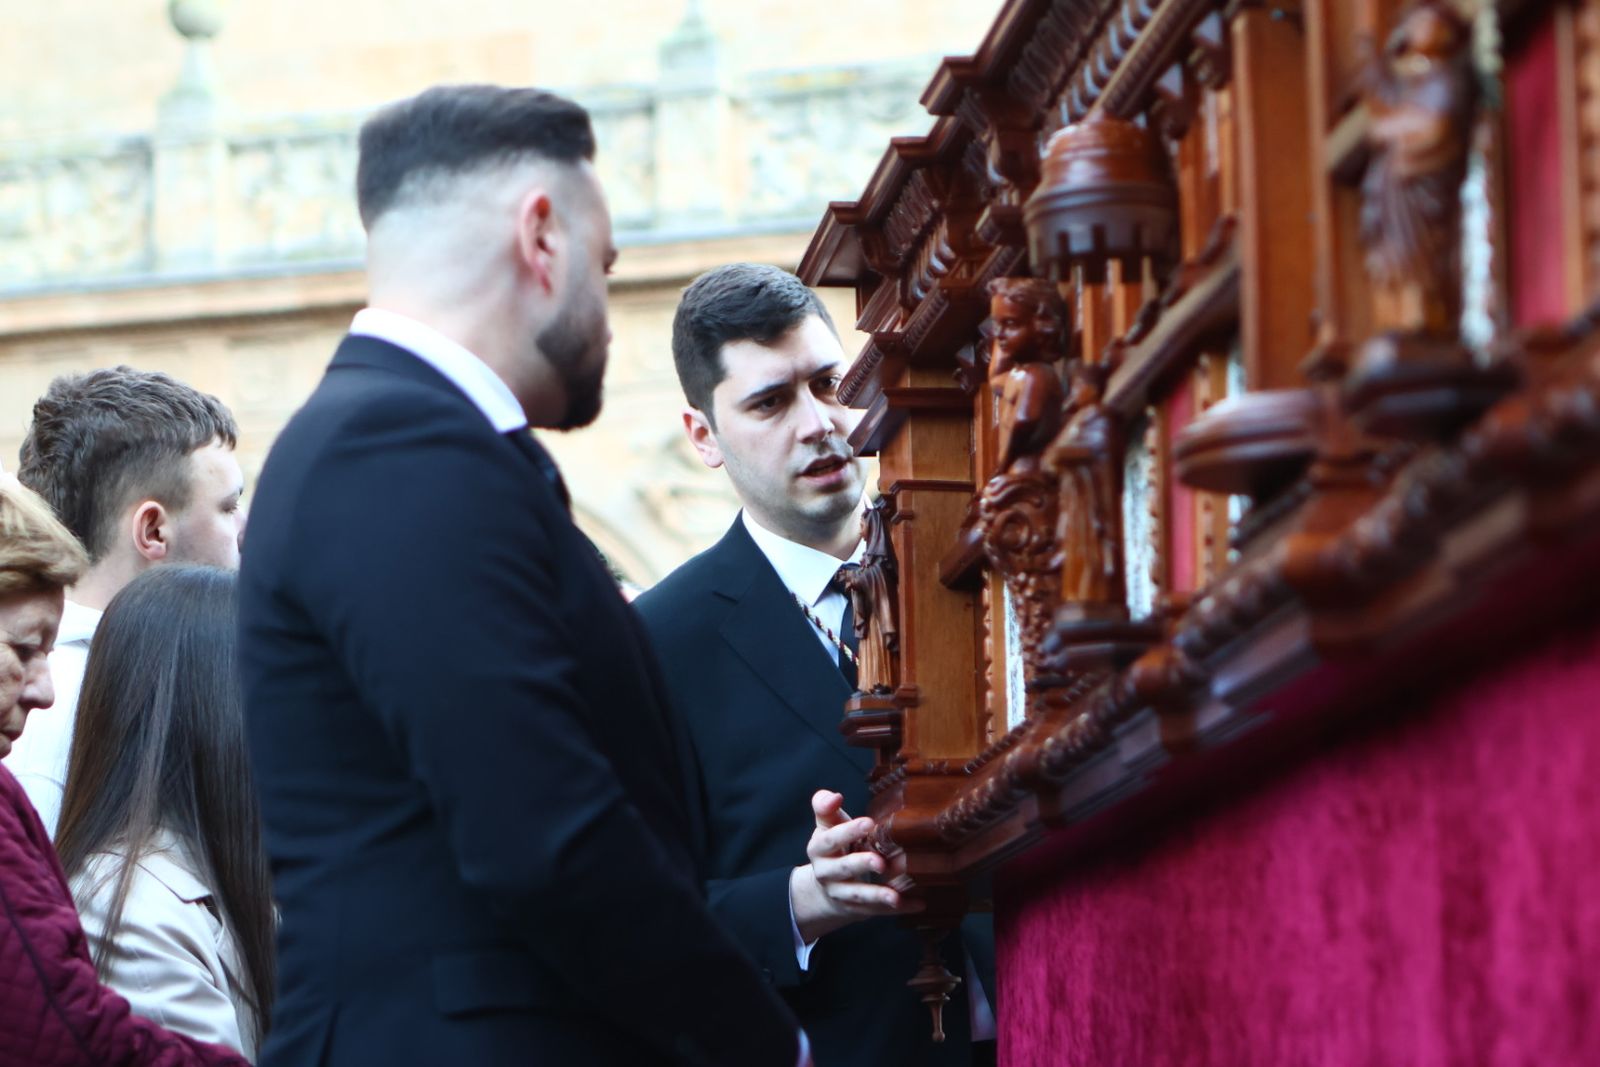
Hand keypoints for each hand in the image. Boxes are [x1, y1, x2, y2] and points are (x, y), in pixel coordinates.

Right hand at [789, 789, 920, 942]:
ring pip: (858, 895)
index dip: (848, 832)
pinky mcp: (856, 909)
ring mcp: (840, 893)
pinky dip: (898, 908)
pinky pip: (877, 910)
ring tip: (895, 896)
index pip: (831, 839)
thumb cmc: (834, 846)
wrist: (826, 885)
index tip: (868, 823)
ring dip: (877, 896)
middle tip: (880, 862)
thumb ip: (826, 807)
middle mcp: (826, 873)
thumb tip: (834, 797)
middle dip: (861, 865)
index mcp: (819, 849)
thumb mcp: (827, 825)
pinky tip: (917, 903)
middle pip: (843, 869)